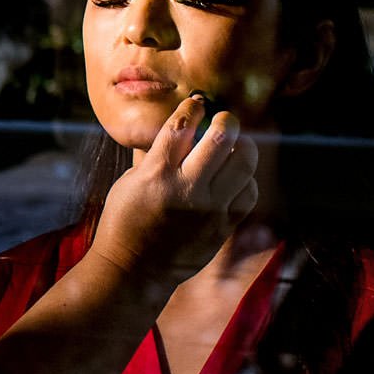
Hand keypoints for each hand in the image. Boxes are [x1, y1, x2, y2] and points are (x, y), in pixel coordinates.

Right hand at [87, 95, 260, 286]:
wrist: (133, 271)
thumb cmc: (125, 220)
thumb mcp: (130, 181)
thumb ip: (155, 155)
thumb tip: (179, 125)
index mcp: (156, 174)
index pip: (182, 126)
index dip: (193, 107)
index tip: (196, 103)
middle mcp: (186, 190)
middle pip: (221, 139)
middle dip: (227, 120)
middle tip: (225, 119)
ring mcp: (208, 210)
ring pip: (244, 163)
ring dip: (243, 146)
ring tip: (237, 144)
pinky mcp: (222, 228)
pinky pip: (248, 193)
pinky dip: (246, 179)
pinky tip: (235, 176)